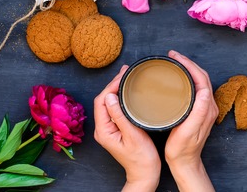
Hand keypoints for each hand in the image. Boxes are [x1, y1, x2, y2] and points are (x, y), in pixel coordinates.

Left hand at [94, 65, 160, 191]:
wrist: (145, 174)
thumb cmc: (141, 159)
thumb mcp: (132, 135)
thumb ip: (120, 115)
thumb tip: (110, 96)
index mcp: (104, 130)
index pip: (101, 101)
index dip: (110, 86)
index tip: (122, 76)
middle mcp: (103, 129)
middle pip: (103, 100)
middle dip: (113, 84)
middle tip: (126, 71)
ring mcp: (109, 129)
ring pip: (109, 103)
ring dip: (116, 89)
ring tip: (126, 77)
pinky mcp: (116, 128)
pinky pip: (115, 108)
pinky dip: (120, 97)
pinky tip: (128, 91)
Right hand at [165, 50, 217, 191]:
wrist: (184, 162)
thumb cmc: (182, 149)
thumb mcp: (189, 131)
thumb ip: (199, 112)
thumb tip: (205, 91)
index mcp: (207, 108)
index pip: (201, 78)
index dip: (189, 64)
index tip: (175, 57)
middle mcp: (208, 106)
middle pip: (201, 76)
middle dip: (188, 63)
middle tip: (172, 56)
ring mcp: (204, 108)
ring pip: (198, 81)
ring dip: (188, 69)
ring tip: (174, 62)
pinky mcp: (198, 111)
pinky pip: (195, 88)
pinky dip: (187, 78)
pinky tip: (178, 78)